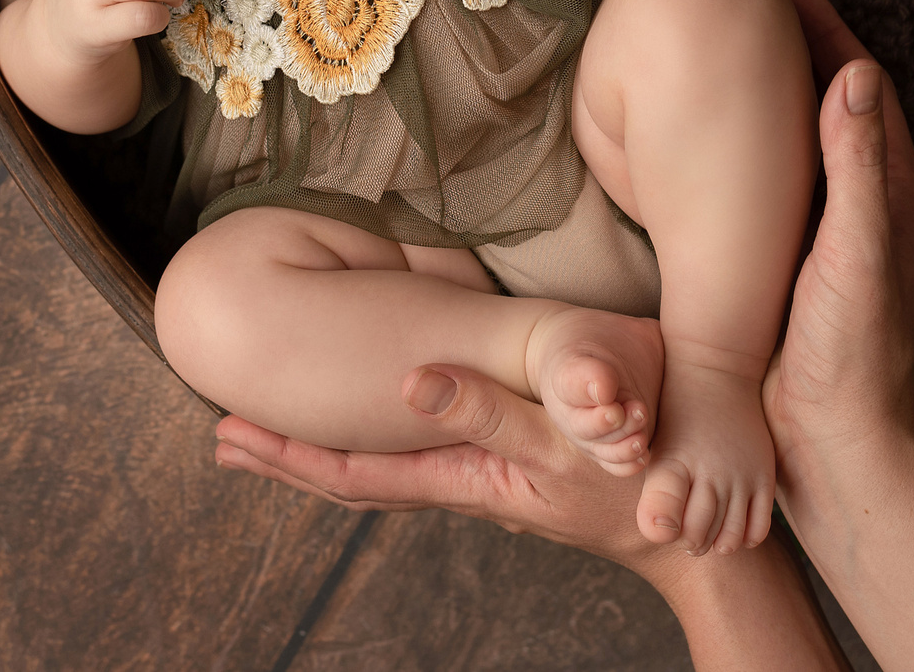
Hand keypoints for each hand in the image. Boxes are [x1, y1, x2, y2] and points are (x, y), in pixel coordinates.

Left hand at [215, 365, 667, 574]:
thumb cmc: (631, 485)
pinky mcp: (508, 463)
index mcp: (460, 477)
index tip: (231, 435)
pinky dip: (379, 441)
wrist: (690, 530)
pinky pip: (422, 455)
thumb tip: (406, 382)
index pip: (354, 474)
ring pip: (385, 466)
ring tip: (276, 430)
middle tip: (223, 438)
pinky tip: (378, 423)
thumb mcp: (557, 445)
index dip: (290, 455)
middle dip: (288, 458)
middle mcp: (460, 481)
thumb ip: (486, 410)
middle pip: (354, 476)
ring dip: (325, 449)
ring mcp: (482, 476)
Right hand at [763, 0, 913, 470]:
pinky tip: (719, 148)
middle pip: (835, 104)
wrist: (833, 446)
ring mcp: (832, 235)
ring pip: (806, 142)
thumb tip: (856, 72)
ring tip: (734, 54)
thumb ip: (859, 166)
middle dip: (800, 48)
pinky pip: (777, 184)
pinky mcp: (797, 264)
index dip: (827, 30)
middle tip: (756, 2)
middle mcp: (869, 207)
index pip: (862, 87)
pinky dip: (754, 148)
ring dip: (776, 94)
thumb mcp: (856, 252)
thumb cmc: (851, 355)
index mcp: (893, 194)